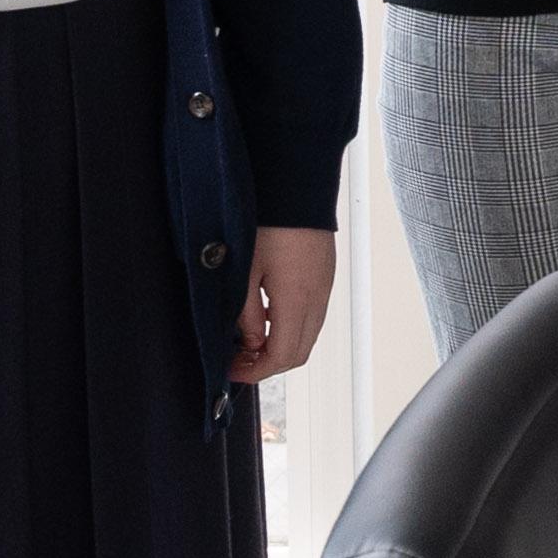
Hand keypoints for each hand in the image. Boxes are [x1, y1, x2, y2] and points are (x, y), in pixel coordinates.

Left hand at [232, 226, 336, 381]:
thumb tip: (250, 342)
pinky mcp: (325, 276)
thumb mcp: (244, 270)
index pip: (283, 356)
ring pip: (308, 336)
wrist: (297, 186)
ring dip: (280, 345)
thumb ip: (246, 313)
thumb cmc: (270, 222)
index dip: (256, 371)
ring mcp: (325, 288)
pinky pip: (312, 315)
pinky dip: (290, 327)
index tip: (233, 369)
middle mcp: (318, 298)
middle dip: (268, 363)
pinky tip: (267, 313)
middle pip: (299, 352)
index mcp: (297, 300)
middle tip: (240, 359)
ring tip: (250, 339)